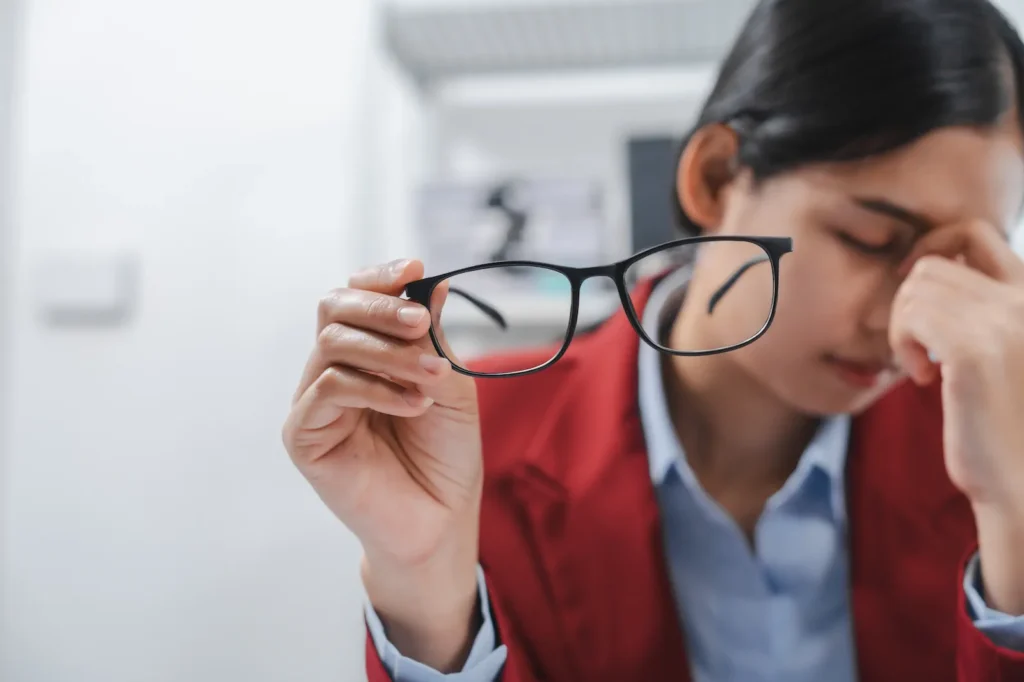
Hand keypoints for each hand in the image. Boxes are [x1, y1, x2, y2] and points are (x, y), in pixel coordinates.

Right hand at [282, 258, 483, 669]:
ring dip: (389, 353)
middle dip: (381, 308)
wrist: (440, 520)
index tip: (414, 268)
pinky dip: (375, 389)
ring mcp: (314, 402)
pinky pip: (329, 388)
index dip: (379, 279)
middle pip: (333, 308)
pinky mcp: (304, 435)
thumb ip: (432, 337)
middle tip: (421, 324)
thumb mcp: (450, 384)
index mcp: (365, 354)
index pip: (355, 298)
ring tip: (431, 379)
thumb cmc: (445, 455)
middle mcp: (332, 371)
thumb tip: (429, 283)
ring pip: (333, 344)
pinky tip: (413, 407)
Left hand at [890, 221, 1023, 613]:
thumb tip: (922, 269)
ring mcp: (1004, 322)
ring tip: (924, 368)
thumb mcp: (997, 350)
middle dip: (908, 305)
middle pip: (931, 264)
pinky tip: (924, 379)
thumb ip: (977, 308)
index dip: (933, 246)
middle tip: (918, 349)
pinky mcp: (974, 351)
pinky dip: (903, 344)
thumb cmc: (1001, 421)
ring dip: (903, 328)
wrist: (1021, 481)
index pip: (975, 231)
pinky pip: (910, 316)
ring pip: (915, 289)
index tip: (911, 287)